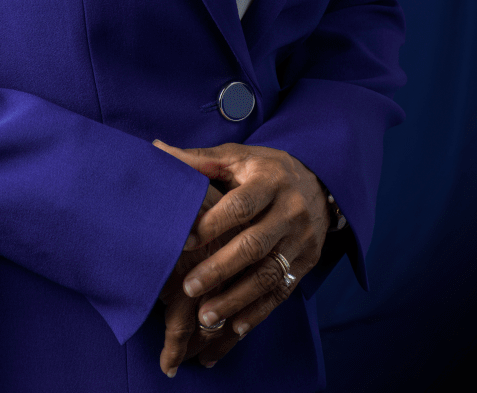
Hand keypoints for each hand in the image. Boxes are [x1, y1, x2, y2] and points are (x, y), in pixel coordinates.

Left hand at [155, 141, 329, 362]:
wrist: (319, 184)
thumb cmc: (264, 169)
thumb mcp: (238, 158)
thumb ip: (200, 160)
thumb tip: (157, 150)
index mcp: (269, 180)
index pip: (241, 205)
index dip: (213, 223)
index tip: (186, 240)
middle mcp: (289, 211)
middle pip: (253, 245)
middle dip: (220, 269)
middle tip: (189, 288)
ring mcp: (301, 239)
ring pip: (268, 274)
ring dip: (236, 299)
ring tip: (206, 317)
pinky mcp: (306, 262)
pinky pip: (282, 291)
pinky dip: (258, 312)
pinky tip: (235, 327)